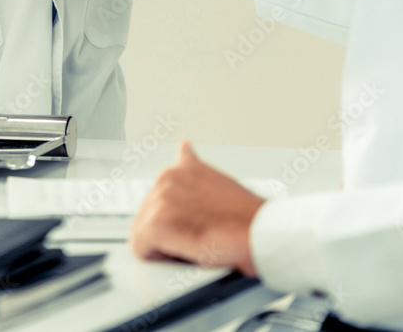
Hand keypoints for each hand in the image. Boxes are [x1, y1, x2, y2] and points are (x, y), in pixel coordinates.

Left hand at [130, 142, 264, 275]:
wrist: (260, 233)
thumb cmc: (245, 215)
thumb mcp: (217, 178)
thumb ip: (194, 169)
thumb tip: (184, 147)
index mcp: (177, 169)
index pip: (157, 203)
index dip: (175, 221)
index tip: (194, 224)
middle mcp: (166, 178)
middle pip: (147, 217)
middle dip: (167, 231)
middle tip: (199, 235)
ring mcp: (160, 199)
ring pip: (143, 234)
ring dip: (166, 244)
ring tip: (196, 240)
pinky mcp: (157, 223)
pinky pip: (142, 248)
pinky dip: (161, 256)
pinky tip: (184, 248)